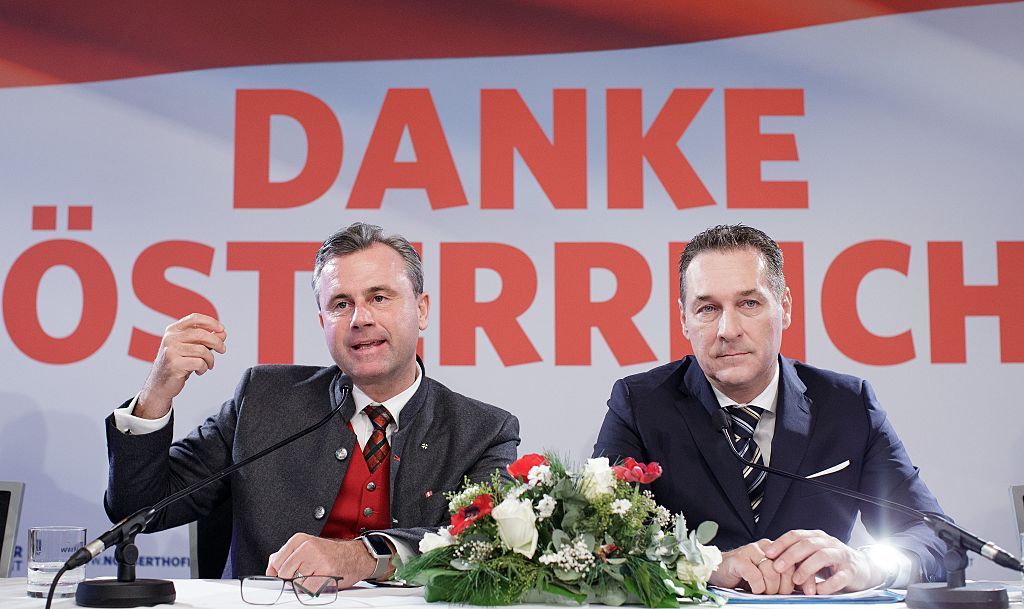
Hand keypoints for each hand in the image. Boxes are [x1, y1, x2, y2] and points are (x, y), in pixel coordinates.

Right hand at [136, 313, 226, 418]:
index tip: (222, 329)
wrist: (160, 384)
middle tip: (222, 350)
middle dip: (217, 342)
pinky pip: (199, 363)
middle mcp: (170, 338)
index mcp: (173, 330)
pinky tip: (199, 371)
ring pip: (202, 350)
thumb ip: (206, 340)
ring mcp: (171, 351)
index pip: (194, 318)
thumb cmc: (178, 363)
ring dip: (210, 359)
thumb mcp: (192, 348)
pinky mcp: (174, 364)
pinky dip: (204, 368)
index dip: (211, 322)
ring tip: (208, 365)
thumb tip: (222, 333)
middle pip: (201, 334)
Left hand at [267, 534, 388, 587]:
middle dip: (291, 579)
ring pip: (296, 583)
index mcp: (299, 539)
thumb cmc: (331, 554)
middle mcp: (307, 547)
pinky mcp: (326, 572)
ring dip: (303, 585)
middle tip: (305, 576)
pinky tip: (321, 581)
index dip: (278, 574)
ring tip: (315, 577)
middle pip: (284, 573)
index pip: (276, 562)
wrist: (356, 556)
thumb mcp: (307, 547)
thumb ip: (287, 555)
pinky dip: (313, 590)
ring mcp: (317, 559)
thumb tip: (271, 568)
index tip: (283, 577)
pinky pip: (309, 589)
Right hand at [709, 540, 794, 594]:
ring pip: (771, 571)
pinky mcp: (738, 559)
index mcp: (773, 549)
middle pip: (783, 569)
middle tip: (772, 592)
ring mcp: (750, 551)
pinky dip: (756, 586)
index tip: (796, 591)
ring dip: (768, 587)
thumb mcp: (767, 576)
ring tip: (761, 590)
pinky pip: (755, 575)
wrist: (718, 571)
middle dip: (780, 587)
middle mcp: (763, 547)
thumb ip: (782, 577)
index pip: (794, 562)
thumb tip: (803, 588)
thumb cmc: (743, 575)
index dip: (797, 579)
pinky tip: (752, 588)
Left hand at [764, 529, 880, 593]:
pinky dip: (826, 584)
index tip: (768, 553)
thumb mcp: (813, 555)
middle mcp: (829, 543)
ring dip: (807, 568)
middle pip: (807, 544)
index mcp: (817, 537)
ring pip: (822, 556)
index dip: (781, 543)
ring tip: (796, 580)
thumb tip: (771, 561)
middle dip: (790, 555)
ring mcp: (841, 556)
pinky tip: (816, 590)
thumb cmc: (832, 562)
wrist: (862, 568)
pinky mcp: (851, 571)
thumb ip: (797, 556)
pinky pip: (839, 577)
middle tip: (778, 567)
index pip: (796, 535)